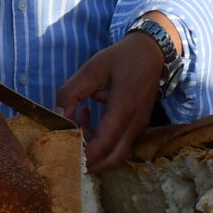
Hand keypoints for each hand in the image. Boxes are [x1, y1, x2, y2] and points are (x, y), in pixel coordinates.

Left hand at [56, 31, 165, 169]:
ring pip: (116, 155)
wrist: (152, 52)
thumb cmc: (122, 58)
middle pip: (112, 160)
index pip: (103, 144)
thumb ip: (72, 92)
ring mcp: (140, 127)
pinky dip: (104, 142)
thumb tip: (61, 117)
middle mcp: (135, 123)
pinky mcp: (139, 126)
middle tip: (69, 141)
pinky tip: (91, 119)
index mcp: (124, 107)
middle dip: (88, 160)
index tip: (65, 145)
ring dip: (95, 149)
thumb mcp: (92, 68)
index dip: (83, 153)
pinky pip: (121, 145)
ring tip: (80, 123)